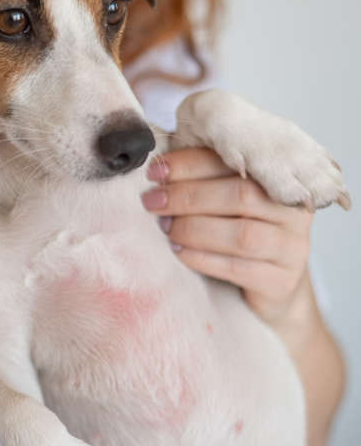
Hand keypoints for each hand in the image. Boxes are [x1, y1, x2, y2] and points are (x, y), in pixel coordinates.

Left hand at [142, 148, 312, 324]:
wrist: (271, 283)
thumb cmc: (241, 230)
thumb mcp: (228, 199)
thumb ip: (206, 178)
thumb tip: (159, 165)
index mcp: (281, 179)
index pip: (235, 162)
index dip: (191, 164)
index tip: (156, 171)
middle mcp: (293, 211)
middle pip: (241, 195)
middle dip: (188, 196)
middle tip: (153, 201)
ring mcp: (292, 248)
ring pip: (242, 234)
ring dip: (194, 229)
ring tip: (166, 227)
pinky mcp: (280, 281)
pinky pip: (237, 268)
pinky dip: (202, 257)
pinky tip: (179, 252)